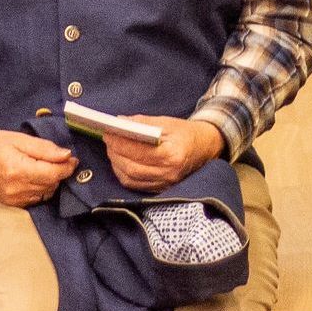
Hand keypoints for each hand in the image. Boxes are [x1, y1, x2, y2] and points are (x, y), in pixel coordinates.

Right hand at [0, 127, 74, 206]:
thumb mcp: (20, 139)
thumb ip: (44, 148)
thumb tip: (67, 155)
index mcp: (18, 169)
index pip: (53, 174)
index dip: (67, 167)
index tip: (73, 159)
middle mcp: (16, 188)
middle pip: (52, 184)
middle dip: (59, 172)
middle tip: (58, 159)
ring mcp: (13, 199)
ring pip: (46, 193)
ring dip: (50, 181)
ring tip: (43, 167)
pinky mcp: (12, 204)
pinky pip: (37, 199)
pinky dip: (41, 189)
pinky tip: (34, 177)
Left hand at [104, 116, 223, 190]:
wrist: (204, 148)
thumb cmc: (184, 133)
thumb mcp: (166, 123)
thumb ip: (142, 123)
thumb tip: (118, 121)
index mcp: (173, 155)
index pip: (139, 151)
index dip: (120, 143)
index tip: (108, 132)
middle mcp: (169, 173)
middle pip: (132, 167)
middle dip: (115, 153)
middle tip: (107, 140)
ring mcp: (165, 184)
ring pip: (130, 178)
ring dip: (116, 163)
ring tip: (111, 149)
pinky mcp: (160, 189)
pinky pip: (135, 185)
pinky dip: (123, 173)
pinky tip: (119, 161)